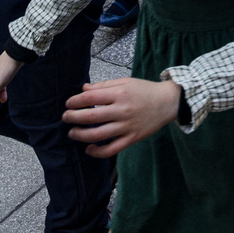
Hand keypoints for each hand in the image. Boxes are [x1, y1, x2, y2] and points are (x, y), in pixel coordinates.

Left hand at [62, 78, 180, 157]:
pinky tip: (89, 149)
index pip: (91, 98)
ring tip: (72, 133)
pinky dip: (98, 151)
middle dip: (74, 117)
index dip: (75, 101)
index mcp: (119, 94)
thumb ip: (104, 85)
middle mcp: (122, 110)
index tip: (68, 103)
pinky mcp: (132, 138)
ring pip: (99, 134)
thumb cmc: (144, 90)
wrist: (167, 102)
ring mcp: (127, 126)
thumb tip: (83, 89)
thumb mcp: (125, 82)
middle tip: (65, 117)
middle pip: (92, 116)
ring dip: (81, 135)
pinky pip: (112, 149)